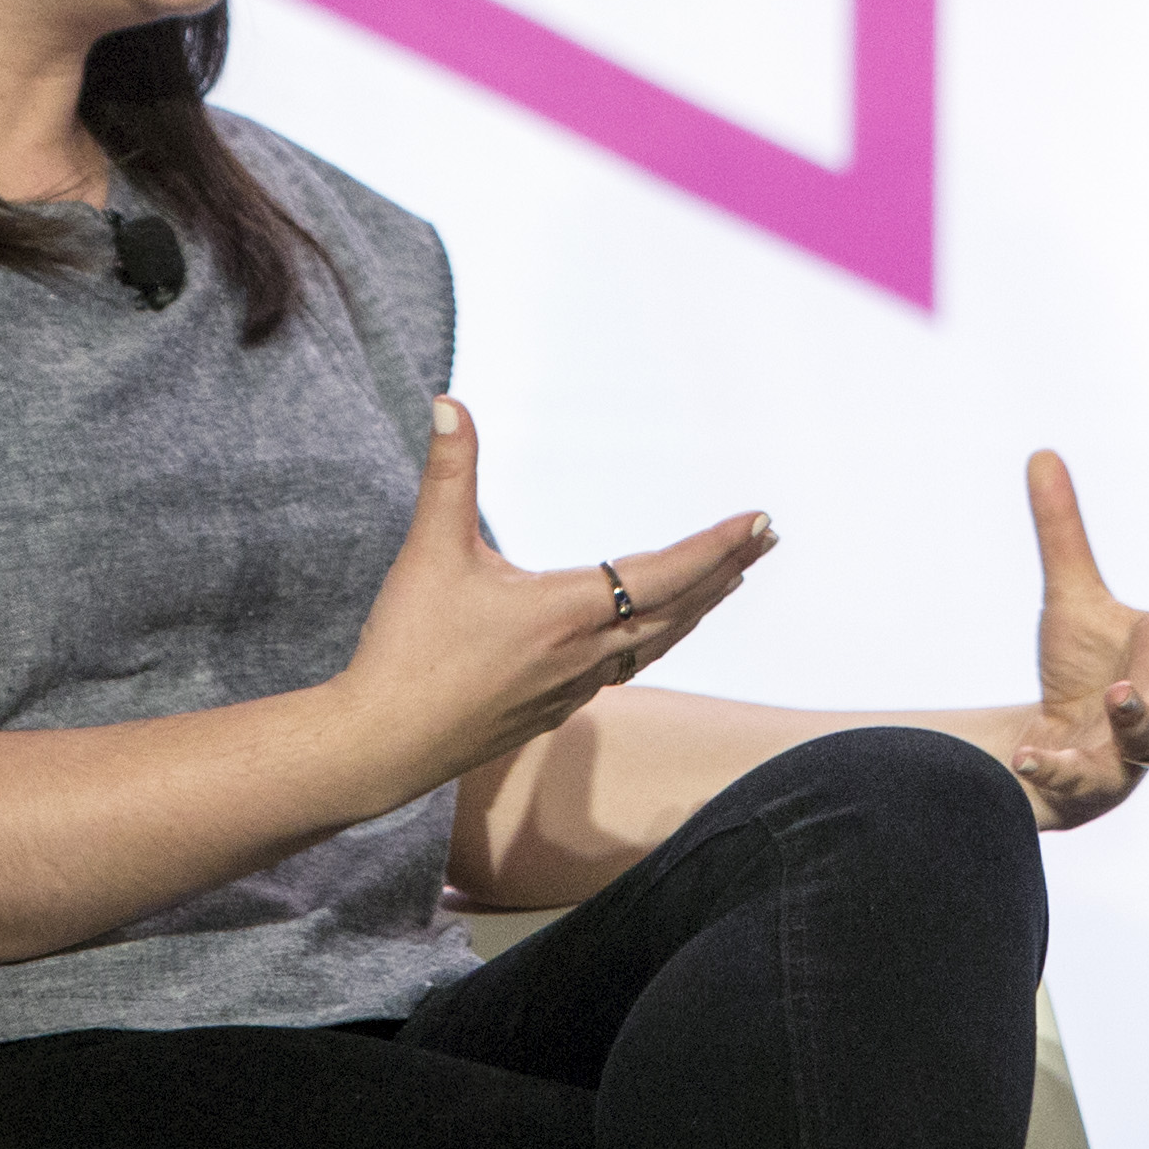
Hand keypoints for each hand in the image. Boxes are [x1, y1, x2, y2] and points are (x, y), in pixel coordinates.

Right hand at [331, 398, 769, 799]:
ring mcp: (574, 688)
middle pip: (679, 610)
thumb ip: (450, 472)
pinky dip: (658, 638)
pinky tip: (654, 630)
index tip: (760, 521)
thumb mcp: (430, 551)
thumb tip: (450, 402)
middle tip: (767, 538)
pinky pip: (627, 667)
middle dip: (726, 570)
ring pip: (656, 643)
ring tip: (729, 578)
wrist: (382, 746)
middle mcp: (586, 653)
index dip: (717, 546)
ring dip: (698, 607)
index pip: (665, 574)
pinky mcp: (554, 709)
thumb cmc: (407, 650)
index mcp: (567, 611)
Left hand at [1003, 449, 1148, 827]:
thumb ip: (1063, 533)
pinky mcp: (1095, 778)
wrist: (1056, 745)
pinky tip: (1031, 757)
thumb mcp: (1071, 597)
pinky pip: (1081, 775)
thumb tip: (1041, 453)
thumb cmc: (1085, 669)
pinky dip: (1058, 767)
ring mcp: (1132, 744)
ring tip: (1119, 692)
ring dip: (1136, 714)